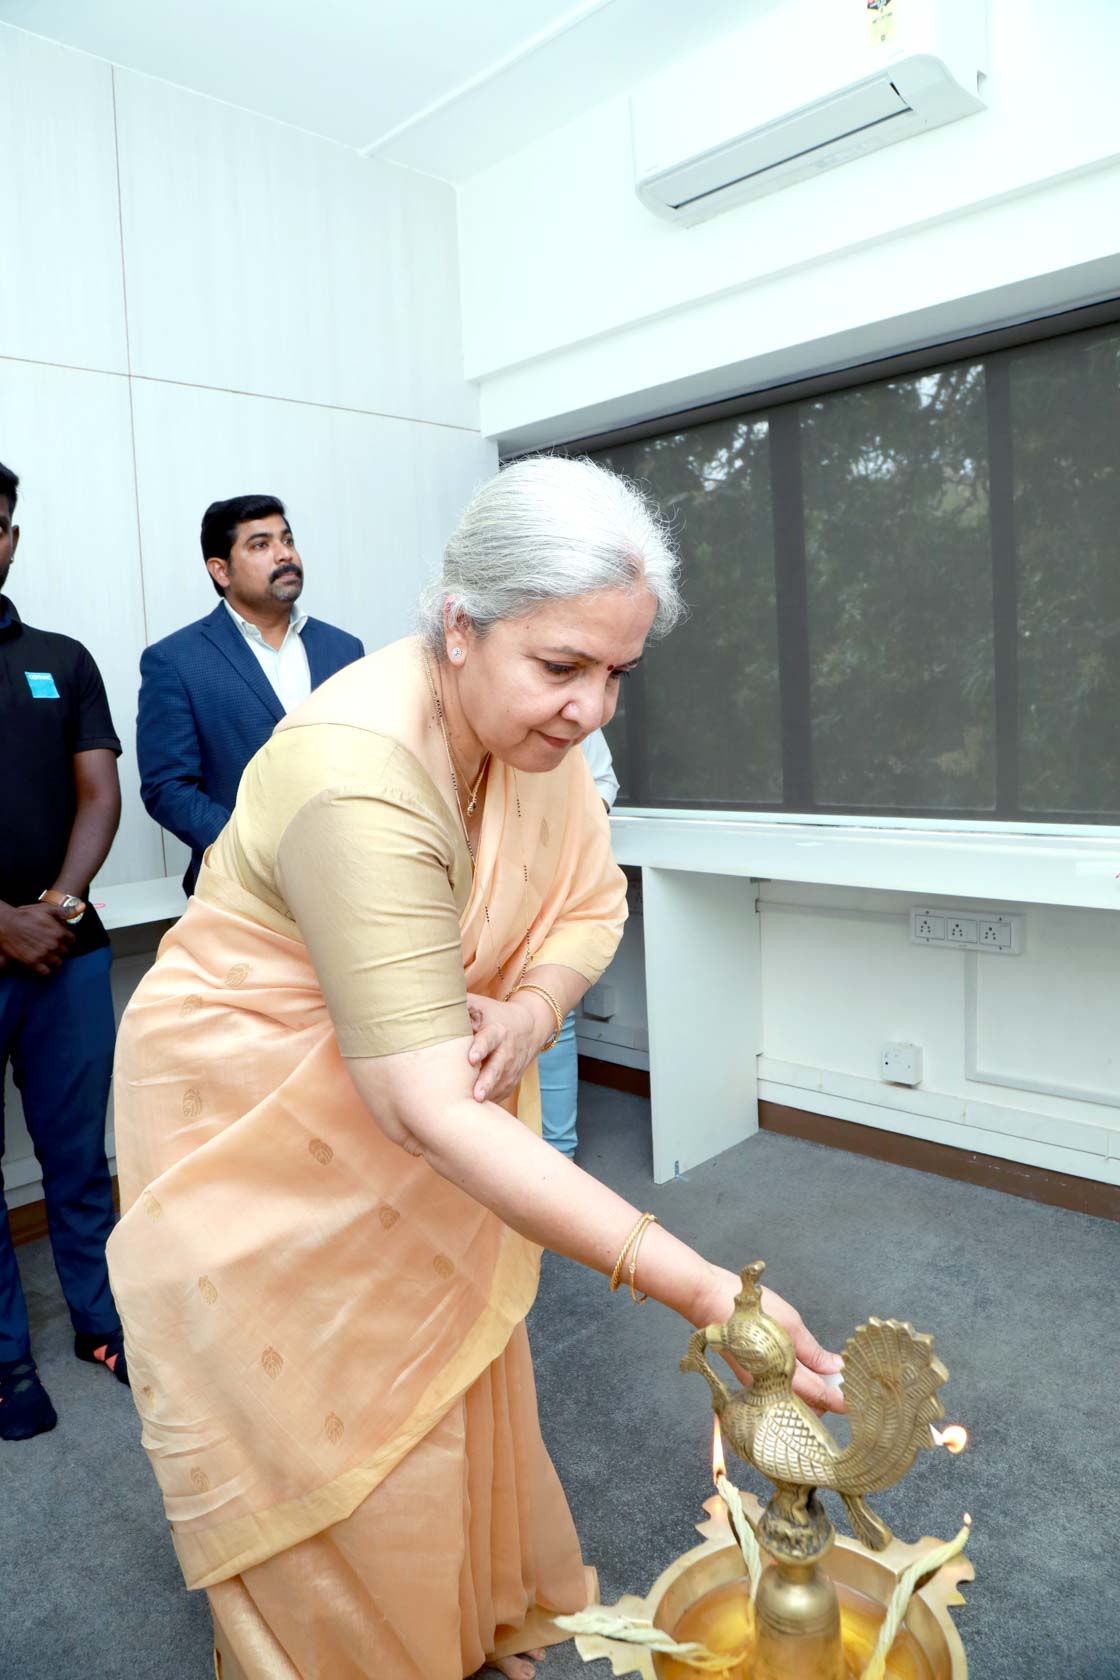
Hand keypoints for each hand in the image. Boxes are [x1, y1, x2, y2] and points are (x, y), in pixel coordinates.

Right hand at [0, 903, 75, 974]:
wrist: (6, 924)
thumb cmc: (25, 915)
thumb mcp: (47, 909)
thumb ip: (66, 911)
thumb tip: (82, 907)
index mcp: (59, 932)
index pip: (72, 940)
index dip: (66, 938)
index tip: (60, 936)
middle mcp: (54, 945)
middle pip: (65, 952)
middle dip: (61, 948)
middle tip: (52, 945)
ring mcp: (43, 955)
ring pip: (58, 963)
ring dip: (55, 959)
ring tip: (48, 954)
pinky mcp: (32, 963)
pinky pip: (46, 971)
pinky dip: (45, 968)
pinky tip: (42, 963)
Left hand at [465, 991, 548, 1103]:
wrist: (529, 1026)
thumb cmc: (493, 1015)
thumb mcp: (480, 1005)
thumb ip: (459, 1005)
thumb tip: (429, 1001)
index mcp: (496, 1031)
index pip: (488, 1040)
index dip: (480, 1048)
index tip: (471, 1058)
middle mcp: (506, 1051)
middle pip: (497, 1068)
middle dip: (486, 1082)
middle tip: (476, 1096)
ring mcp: (511, 1069)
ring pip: (500, 1086)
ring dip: (488, 1097)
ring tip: (472, 1111)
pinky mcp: (511, 1082)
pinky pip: (500, 1095)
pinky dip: (489, 1104)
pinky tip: (474, 1114)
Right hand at [704, 1266, 845, 1415]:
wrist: (708, 1303)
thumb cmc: (749, 1311)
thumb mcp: (790, 1325)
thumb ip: (814, 1352)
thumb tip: (836, 1368)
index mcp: (783, 1374)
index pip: (821, 1398)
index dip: (841, 1401)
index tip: (858, 1401)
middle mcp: (769, 1389)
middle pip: (807, 1408)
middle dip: (826, 1400)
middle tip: (840, 1381)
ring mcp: (758, 1387)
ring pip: (793, 1403)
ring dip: (811, 1395)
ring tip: (822, 1373)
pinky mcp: (750, 1381)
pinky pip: (778, 1394)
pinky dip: (795, 1388)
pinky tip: (800, 1370)